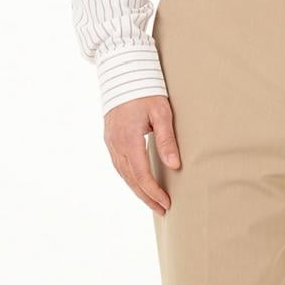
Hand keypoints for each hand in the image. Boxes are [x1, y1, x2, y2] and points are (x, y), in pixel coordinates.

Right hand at [104, 94, 180, 214]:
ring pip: (123, 174)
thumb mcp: (162, 113)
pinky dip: (130, 178)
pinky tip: (139, 184)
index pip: (141, 174)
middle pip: (131, 179)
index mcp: (129, 139)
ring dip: (137, 190)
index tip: (167, 203)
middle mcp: (116, 144)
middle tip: (163, 210)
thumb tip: (175, 166)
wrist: (123, 73)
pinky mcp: (110, 139)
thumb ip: (167, 140)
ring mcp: (110, 142)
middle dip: (147, 197)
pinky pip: (119, 165)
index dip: (154, 192)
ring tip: (153, 202)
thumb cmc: (146, 91)